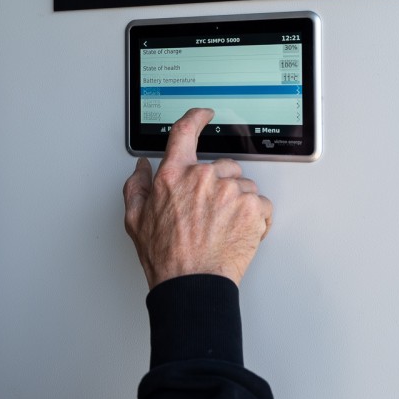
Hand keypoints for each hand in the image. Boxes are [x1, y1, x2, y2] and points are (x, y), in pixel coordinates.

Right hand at [123, 108, 272, 288]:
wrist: (192, 284)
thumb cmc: (166, 258)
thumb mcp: (136, 220)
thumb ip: (137, 187)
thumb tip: (142, 169)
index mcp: (174, 175)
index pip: (185, 131)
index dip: (196, 117)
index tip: (204, 114)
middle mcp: (203, 177)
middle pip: (222, 166)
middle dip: (220, 185)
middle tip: (211, 214)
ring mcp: (230, 191)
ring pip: (244, 186)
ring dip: (238, 203)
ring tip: (224, 228)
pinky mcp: (253, 208)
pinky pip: (262, 205)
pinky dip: (257, 219)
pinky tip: (240, 233)